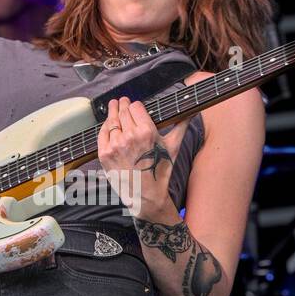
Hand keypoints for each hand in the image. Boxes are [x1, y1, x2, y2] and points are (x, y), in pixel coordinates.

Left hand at [97, 97, 189, 217]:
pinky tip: (108, 124)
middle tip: (122, 100)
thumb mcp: (173, 147)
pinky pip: (101, 134)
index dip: (135, 105)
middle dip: (123, 104)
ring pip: (111, 120)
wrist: (146, 195)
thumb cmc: (160, 171)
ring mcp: (115, 146)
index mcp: (146, 132)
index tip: (135, 105)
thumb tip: (193, 112)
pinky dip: (104, 127)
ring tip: (114, 106)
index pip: (136, 106)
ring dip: (113, 112)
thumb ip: (181, 126)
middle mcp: (129, 137)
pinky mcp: (104, 154)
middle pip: (123, 110)